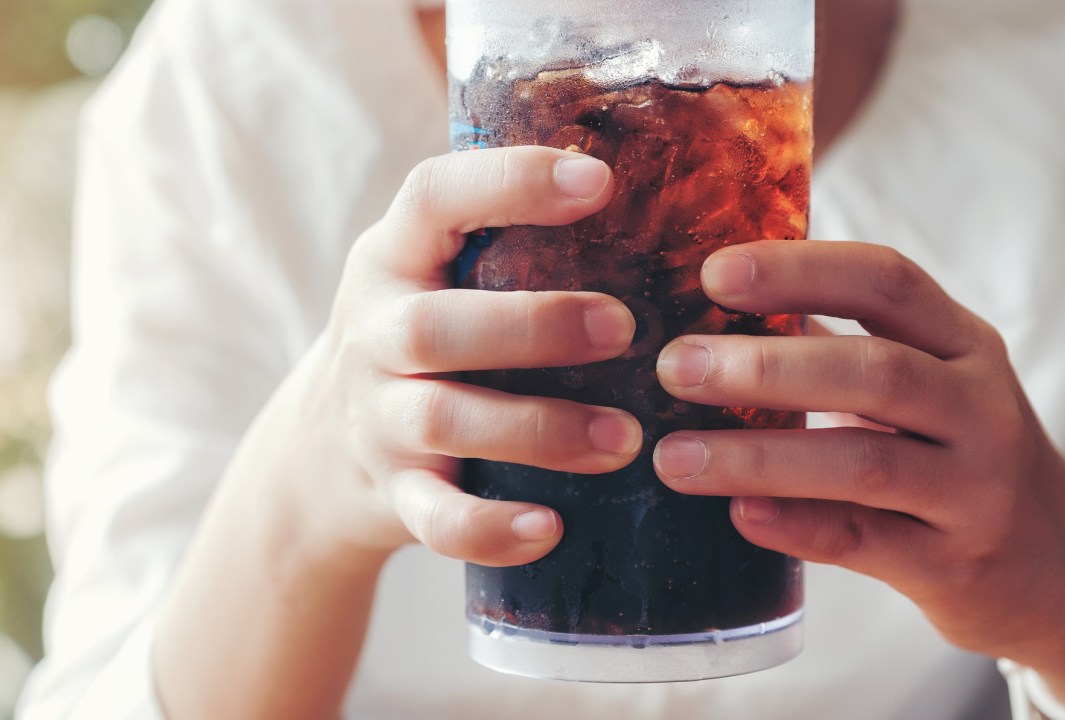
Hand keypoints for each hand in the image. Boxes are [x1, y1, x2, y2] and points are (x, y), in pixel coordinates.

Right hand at [280, 146, 641, 567]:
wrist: (320, 453)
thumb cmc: (421, 338)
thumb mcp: (434, 273)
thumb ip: (505, 238)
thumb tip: (662, 197)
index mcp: (393, 257)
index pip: (433, 197)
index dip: (511, 182)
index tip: (600, 181)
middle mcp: (377, 333)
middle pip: (434, 326)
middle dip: (533, 326)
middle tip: (624, 328)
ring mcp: (379, 417)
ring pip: (443, 420)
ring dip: (538, 429)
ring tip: (624, 440)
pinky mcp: (393, 493)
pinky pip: (433, 518)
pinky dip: (488, 528)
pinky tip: (549, 529)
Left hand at [651, 240, 1064, 713]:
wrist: (1064, 569)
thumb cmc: (963, 455)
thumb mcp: (930, 383)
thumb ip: (844, 346)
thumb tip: (722, 312)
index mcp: (964, 345)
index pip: (887, 282)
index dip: (800, 270)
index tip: (714, 273)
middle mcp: (981, 408)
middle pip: (875, 370)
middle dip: (767, 367)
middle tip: (677, 366)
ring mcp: (975, 490)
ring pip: (866, 462)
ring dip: (761, 456)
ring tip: (675, 457)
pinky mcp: (954, 565)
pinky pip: (867, 543)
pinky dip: (799, 526)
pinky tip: (738, 515)